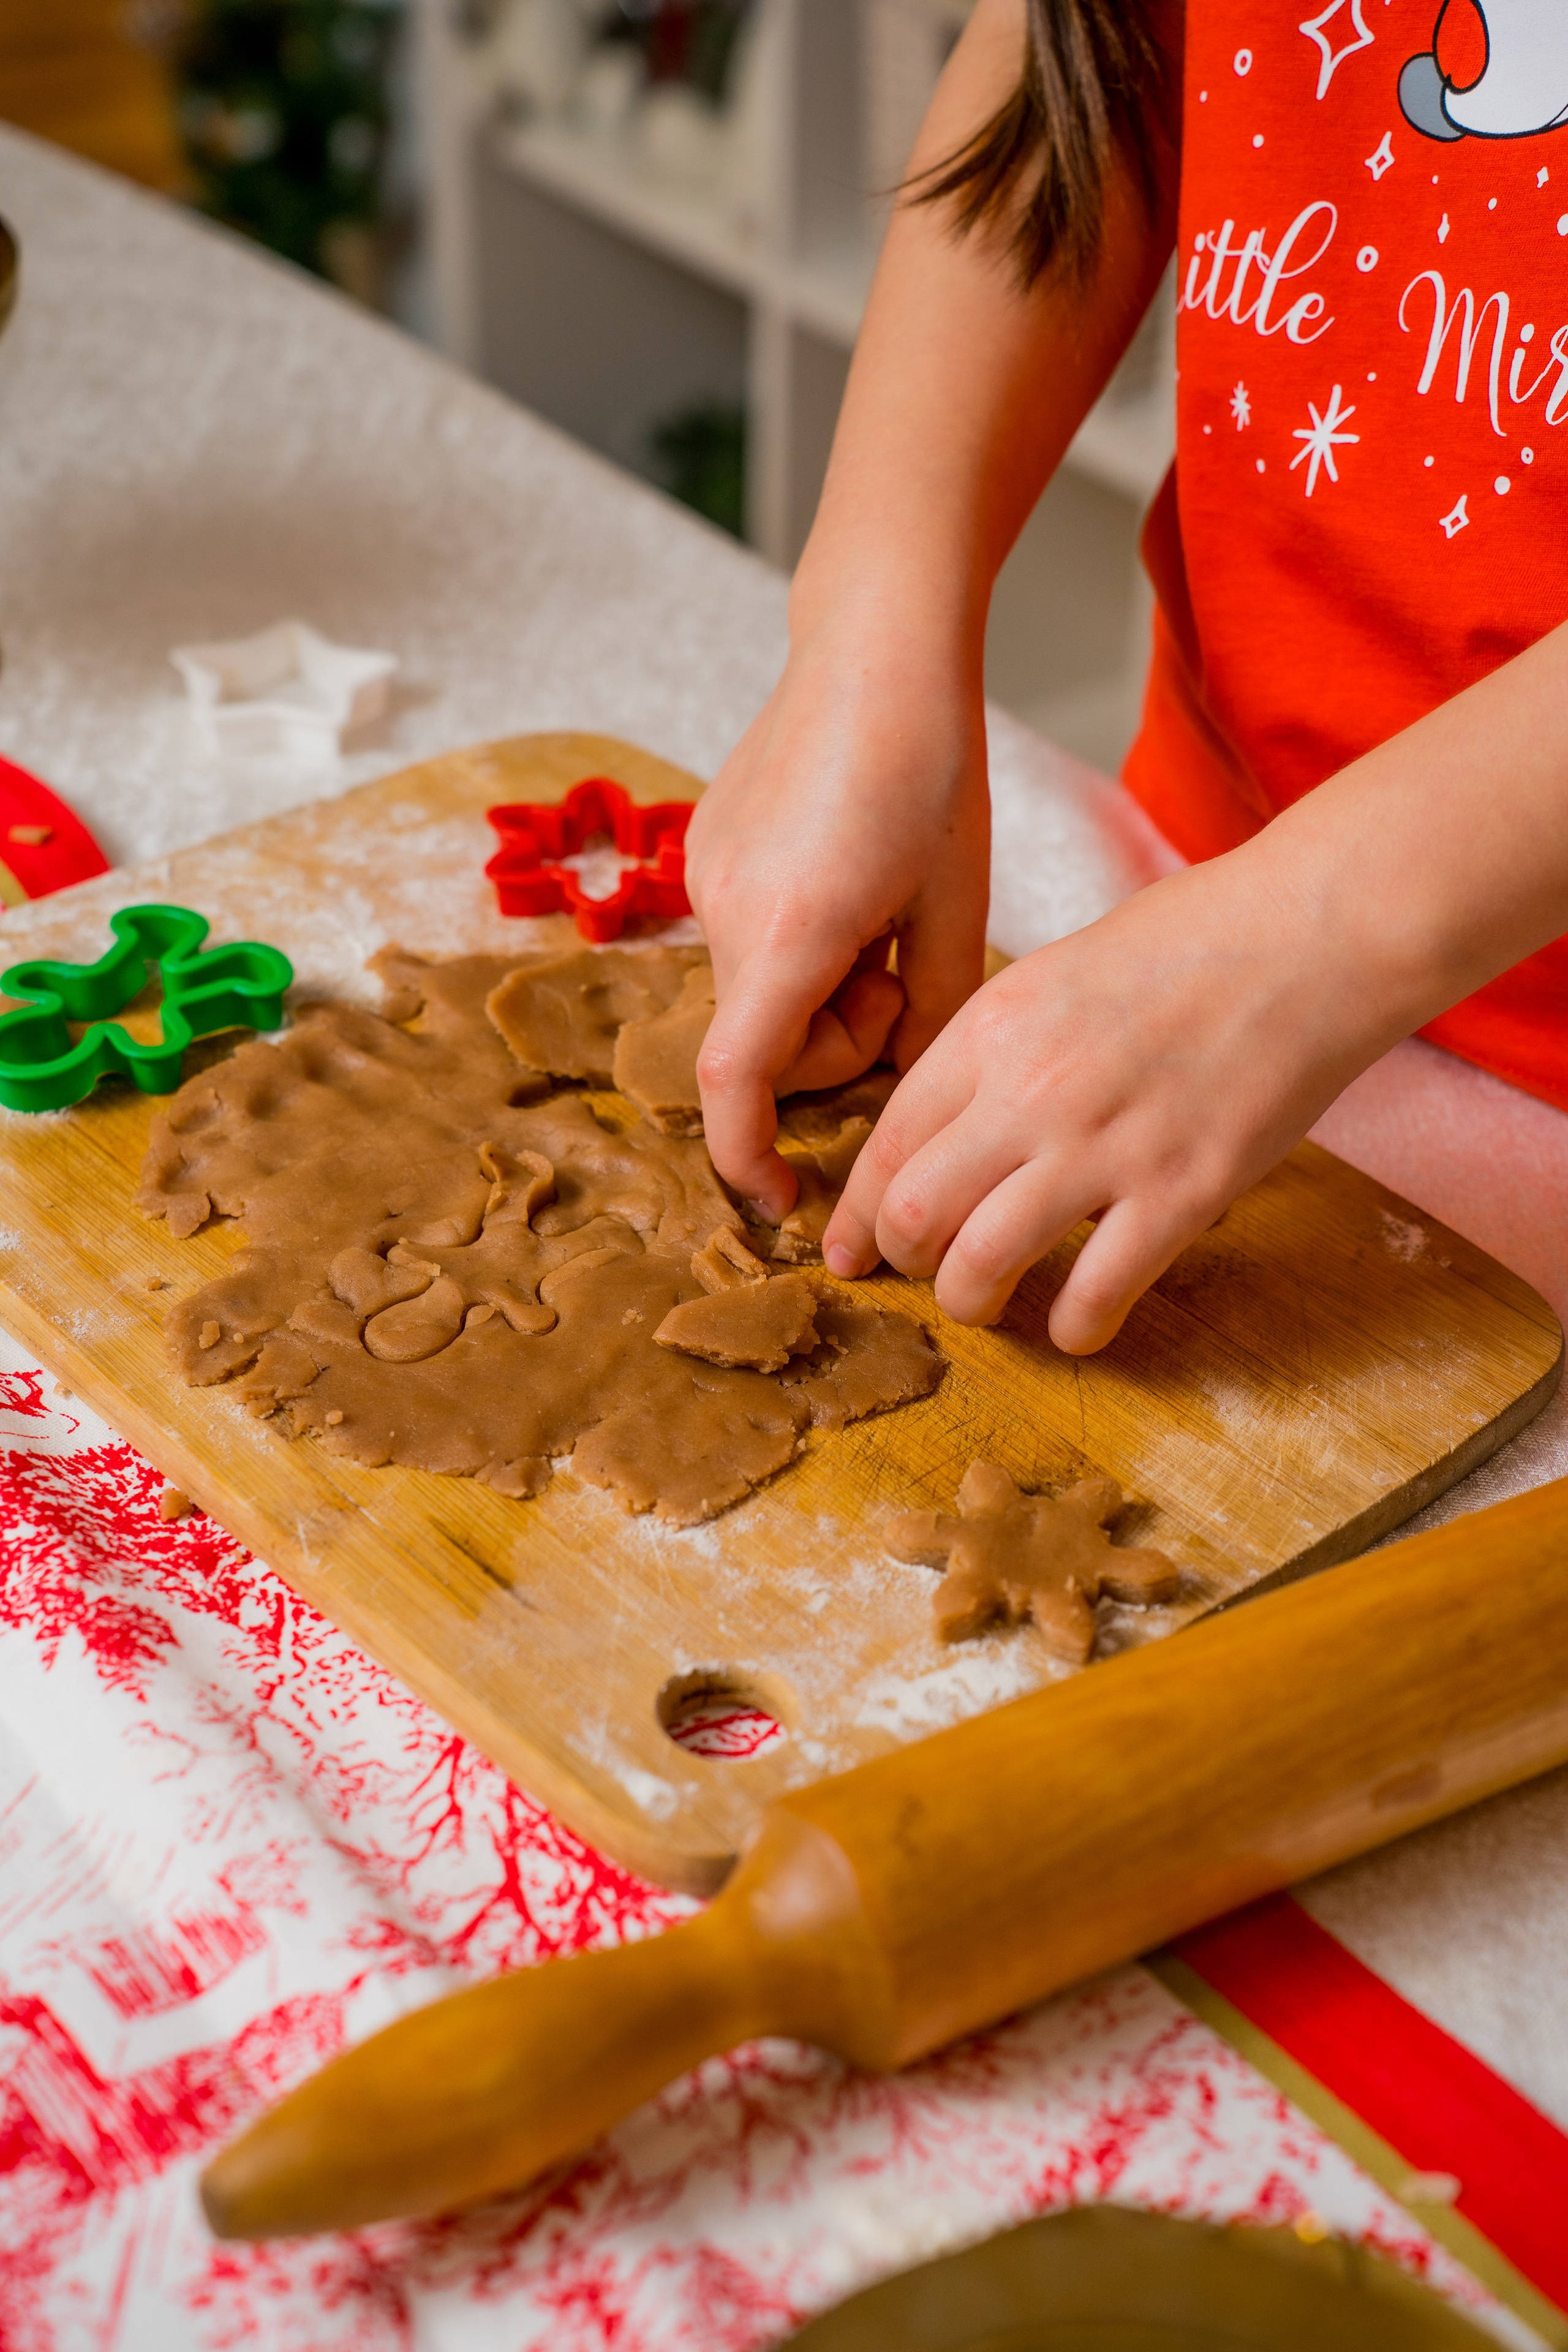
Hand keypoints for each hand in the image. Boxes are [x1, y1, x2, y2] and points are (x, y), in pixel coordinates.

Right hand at [687, 609, 990, 1218]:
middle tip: (905, 968)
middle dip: (839, 1039)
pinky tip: (849, 869)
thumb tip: (912, 1085)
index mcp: (790, 934)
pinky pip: (755, 939)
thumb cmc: (931, 767)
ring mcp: (707, 878)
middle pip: (770, 1042)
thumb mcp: (956, 906)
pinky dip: (802, 940)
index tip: (786, 1200)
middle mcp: (727, 912)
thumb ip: (933, 1014)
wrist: (875, 645)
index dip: (750, 1158)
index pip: (737, 1082)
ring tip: (884, 906)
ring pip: (765, 992)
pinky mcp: (707, 851)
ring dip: (824, 985)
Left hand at [822, 842, 1411, 1352]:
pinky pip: (1097, 1292)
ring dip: (971, 1300)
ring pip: (983, 1263)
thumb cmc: (1194, 940)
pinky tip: (1077, 1327)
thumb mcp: (1061, 972)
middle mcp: (1032, 1090)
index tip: (851, 1248)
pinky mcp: (1183, 1191)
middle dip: (902, 1261)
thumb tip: (955, 1122)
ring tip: (987, 1303)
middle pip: (914, 1211)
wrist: (1313, 934)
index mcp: (993, 1028)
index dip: (858, 1212)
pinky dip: (1074, 1328)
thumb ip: (1001, 1048)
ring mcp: (1106, 1145)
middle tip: (922, 1273)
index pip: (887, 1141)